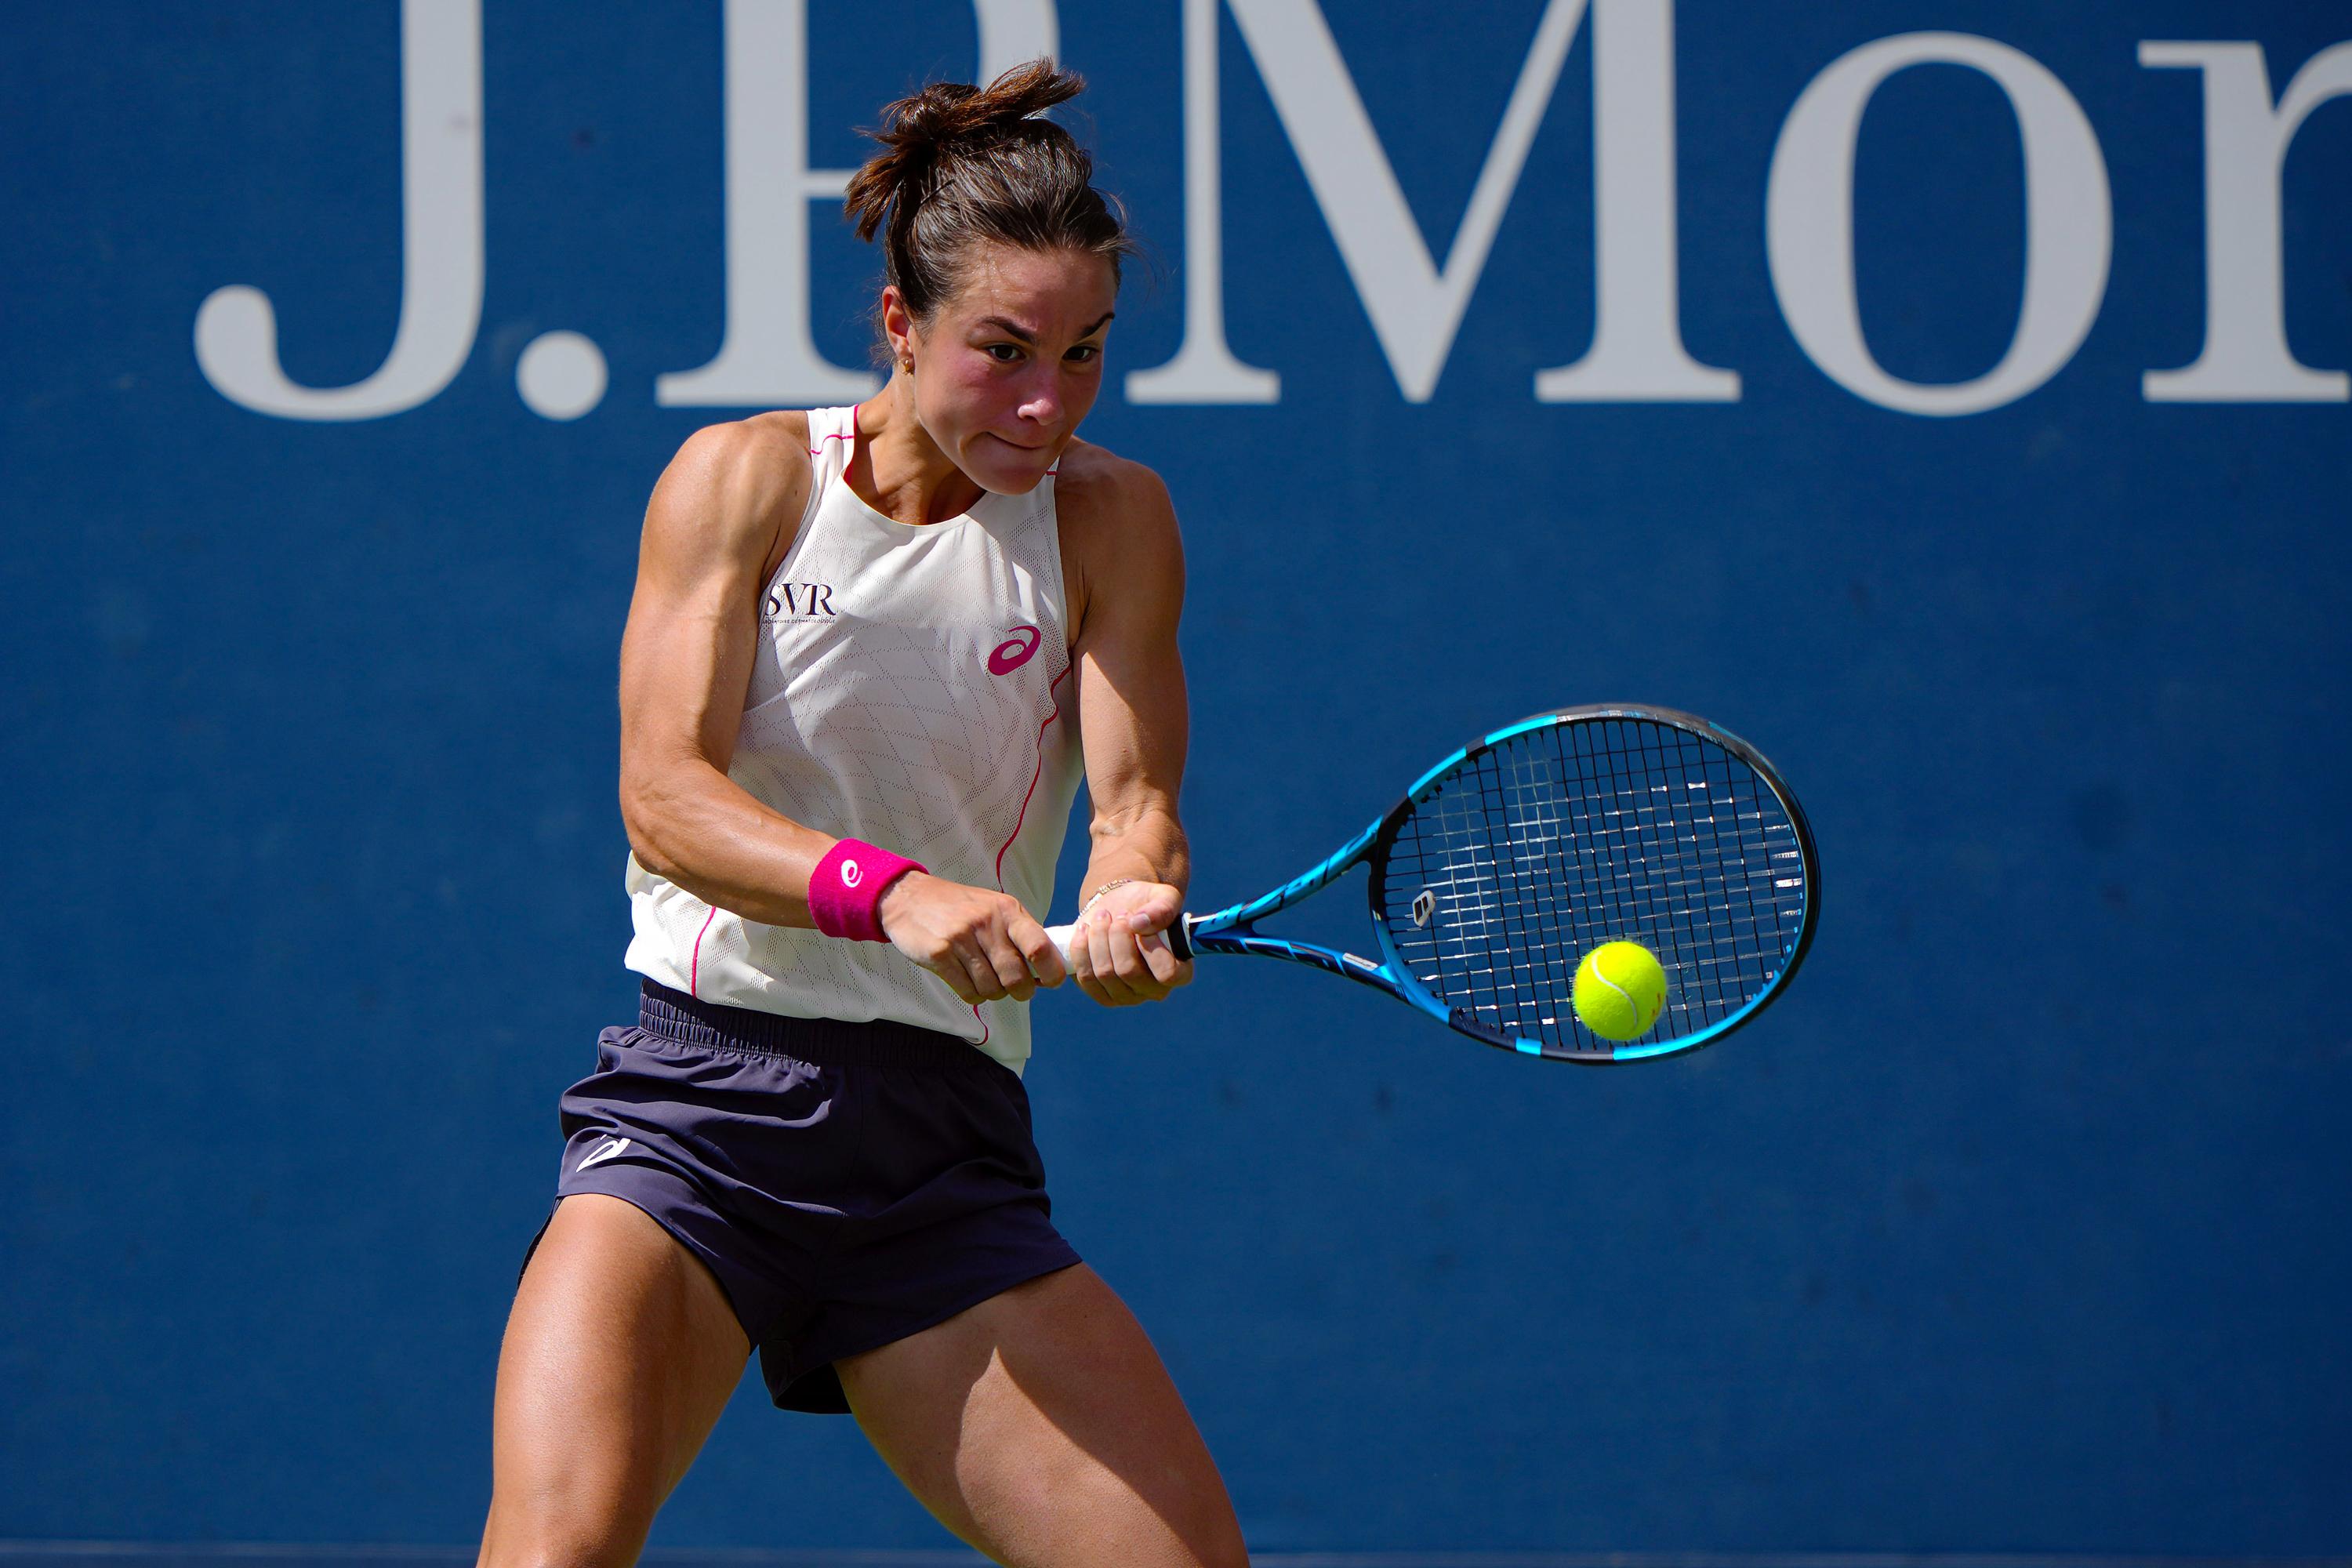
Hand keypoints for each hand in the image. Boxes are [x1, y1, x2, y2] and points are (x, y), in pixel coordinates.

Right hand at [876, 872, 1066, 1004]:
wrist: (910, 898)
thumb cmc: (960, 908)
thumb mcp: (995, 908)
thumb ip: (1021, 934)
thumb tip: (1048, 968)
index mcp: (1007, 911)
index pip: (1039, 946)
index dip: (1052, 971)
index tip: (1051, 981)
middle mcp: (986, 923)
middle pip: (1016, 977)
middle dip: (1020, 991)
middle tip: (1014, 989)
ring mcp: (961, 939)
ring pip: (991, 989)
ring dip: (992, 993)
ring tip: (984, 979)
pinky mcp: (939, 954)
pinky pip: (967, 992)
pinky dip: (972, 995)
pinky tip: (967, 982)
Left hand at [1070, 881, 1193, 1006]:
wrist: (1119, 911)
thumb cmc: (1147, 906)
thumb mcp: (1163, 897)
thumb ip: (1162, 909)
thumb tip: (1140, 923)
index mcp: (1179, 972)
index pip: (1167, 974)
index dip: (1152, 948)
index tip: (1140, 923)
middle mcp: (1153, 990)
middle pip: (1129, 972)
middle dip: (1118, 937)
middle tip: (1118, 915)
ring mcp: (1126, 996)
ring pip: (1105, 973)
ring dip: (1099, 939)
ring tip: (1102, 917)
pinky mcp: (1100, 993)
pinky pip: (1085, 977)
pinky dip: (1081, 950)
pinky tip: (1084, 930)